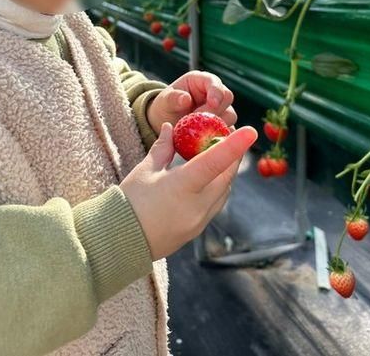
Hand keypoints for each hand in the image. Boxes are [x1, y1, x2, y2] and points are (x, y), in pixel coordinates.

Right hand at [120, 122, 256, 259]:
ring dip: (225, 172)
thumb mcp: (145, 170)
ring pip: (224, 192)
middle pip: (226, 177)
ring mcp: (199, 221)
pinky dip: (217, 187)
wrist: (119, 242)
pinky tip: (208, 178)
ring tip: (217, 155)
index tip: (250, 131)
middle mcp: (196, 206)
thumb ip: (163, 148)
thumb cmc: (130, 202)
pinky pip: (216, 204)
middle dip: (232, 156)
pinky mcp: (197, 230)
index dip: (234, 146)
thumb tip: (171, 128)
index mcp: (181, 187)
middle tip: (227, 136)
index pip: (214, 163)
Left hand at [146, 71, 236, 134]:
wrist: (166, 122)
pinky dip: (221, 136)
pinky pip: (229, 129)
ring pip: (230, 115)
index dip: (216, 92)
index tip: (213, 104)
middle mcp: (213, 93)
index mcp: (200, 81)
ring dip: (217, 124)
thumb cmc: (166, 107)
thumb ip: (173, 98)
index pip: (214, 82)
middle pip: (227, 97)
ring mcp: (220, 109)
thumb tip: (186, 98)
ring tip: (199, 131)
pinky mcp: (221, 124)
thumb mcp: (164, 101)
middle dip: (215, 110)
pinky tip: (209, 141)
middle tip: (199, 121)